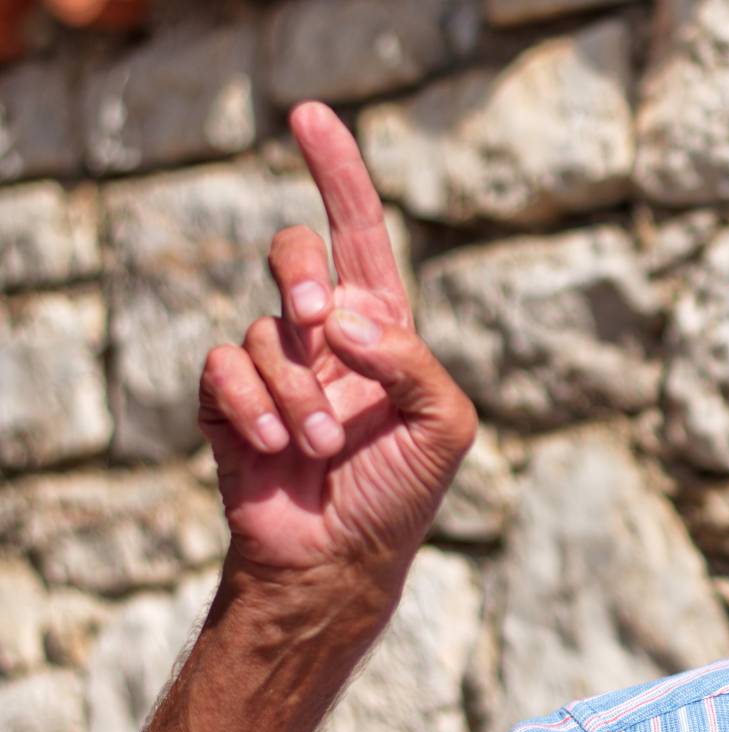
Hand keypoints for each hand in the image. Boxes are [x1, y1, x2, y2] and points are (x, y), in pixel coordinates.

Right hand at [196, 102, 475, 586]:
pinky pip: (222, 367)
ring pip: (266, 330)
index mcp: (382, 326)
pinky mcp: (228, 400)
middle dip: (299, 271)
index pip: (359, 230)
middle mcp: (324, 333)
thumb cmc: (402, 491)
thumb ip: (413, 363)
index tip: (308, 115)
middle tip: (317, 318)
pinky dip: (252, 406)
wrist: (341, 559)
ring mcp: (274, 364)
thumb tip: (346, 320)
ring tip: (321, 448)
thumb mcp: (446, 425)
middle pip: (294, 251)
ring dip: (299, 392)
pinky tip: (278, 448)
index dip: (336, 170)